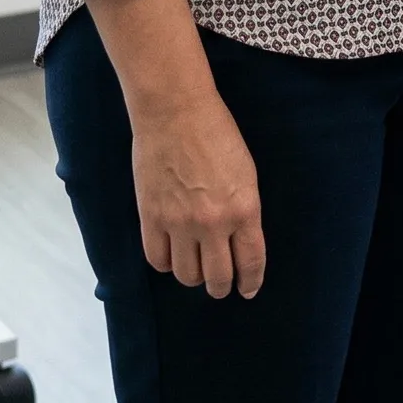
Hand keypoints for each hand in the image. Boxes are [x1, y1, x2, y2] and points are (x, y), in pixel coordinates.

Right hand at [129, 94, 264, 297]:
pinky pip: (157, 260)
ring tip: (195, 268)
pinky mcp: (151, 219)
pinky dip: (166, 263)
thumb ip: (243, 209)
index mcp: (244, 208)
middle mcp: (214, 223)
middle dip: (221, 286)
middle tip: (220, 284)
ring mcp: (179, 224)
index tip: (248, 290)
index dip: (250, 282)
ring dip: (193, 277)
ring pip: (187, 275)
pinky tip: (172, 255)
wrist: (177, 112)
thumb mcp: (246, 172)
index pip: (250, 261)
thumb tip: (239, 239)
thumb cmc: (217, 133)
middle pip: (217, 278)